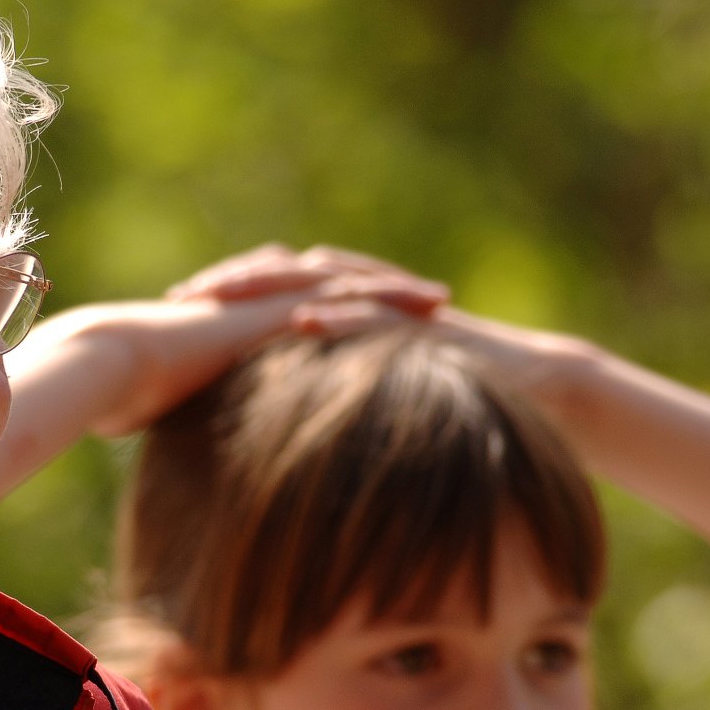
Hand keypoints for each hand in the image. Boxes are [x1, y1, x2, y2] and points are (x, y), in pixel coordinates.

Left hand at [175, 245, 600, 419]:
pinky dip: (340, 314)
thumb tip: (271, 434)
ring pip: (326, 282)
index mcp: (348, 311)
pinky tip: (304, 320)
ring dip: (272, 285)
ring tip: (221, 294)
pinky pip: (378, 313)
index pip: (272, 294)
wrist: (543, 387)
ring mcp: (396, 306)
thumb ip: (329, 401)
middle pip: (286, 275)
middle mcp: (366, 298)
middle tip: (177, 295)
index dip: (221, 301)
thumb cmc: (457, 403)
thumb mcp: (377, 401)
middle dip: (232, 282)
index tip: (167, 316)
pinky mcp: (426, 323)